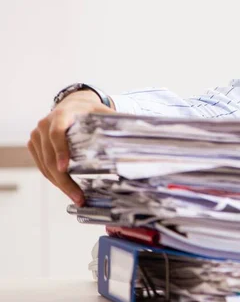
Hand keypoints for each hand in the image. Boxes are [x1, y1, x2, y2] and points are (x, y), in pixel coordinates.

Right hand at [28, 90, 113, 205]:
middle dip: (63, 179)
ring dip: (60, 184)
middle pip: (50, 156)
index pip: (57, 133)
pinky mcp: (34, 145)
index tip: (65, 168)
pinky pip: (42, 167)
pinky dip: (54, 180)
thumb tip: (143, 132)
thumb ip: (117, 121)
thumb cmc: (90, 110)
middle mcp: (44, 125)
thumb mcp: (103, 112)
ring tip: (77, 198)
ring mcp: (36, 136)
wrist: (73, 103)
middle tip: (78, 196)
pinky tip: (68, 189)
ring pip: (44, 165)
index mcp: (61, 115)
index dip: (60, 150)